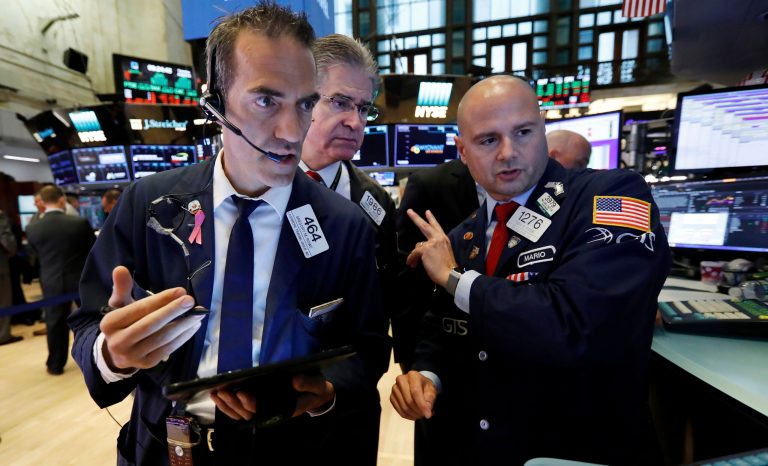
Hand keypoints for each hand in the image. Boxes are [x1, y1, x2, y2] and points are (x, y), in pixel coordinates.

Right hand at [99, 266, 204, 371]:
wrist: (118, 352)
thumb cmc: (124, 322)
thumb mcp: (119, 304)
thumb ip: (122, 287)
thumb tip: (120, 268)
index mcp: (110, 324)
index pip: (139, 310)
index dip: (160, 300)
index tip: (180, 291)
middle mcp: (118, 342)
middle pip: (150, 325)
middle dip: (172, 311)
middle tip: (190, 300)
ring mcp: (133, 356)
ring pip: (162, 338)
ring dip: (183, 325)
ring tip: (197, 313)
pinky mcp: (147, 364)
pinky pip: (168, 349)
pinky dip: (183, 337)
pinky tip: (193, 326)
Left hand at [211, 373, 333, 420]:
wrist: (316, 393)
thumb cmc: (316, 389)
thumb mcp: (317, 385)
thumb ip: (307, 383)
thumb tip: (295, 380)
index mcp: (283, 409)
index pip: (263, 410)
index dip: (250, 403)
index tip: (242, 392)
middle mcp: (270, 412)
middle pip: (247, 413)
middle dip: (233, 403)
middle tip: (222, 391)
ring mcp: (264, 409)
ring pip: (241, 414)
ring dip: (227, 405)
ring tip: (216, 393)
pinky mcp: (259, 404)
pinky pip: (241, 410)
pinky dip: (229, 405)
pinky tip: (219, 397)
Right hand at [390, 370, 437, 419]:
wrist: (417, 384)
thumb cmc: (424, 387)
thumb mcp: (431, 390)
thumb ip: (430, 399)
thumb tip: (427, 411)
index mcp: (412, 375)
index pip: (415, 392)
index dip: (422, 405)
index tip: (428, 415)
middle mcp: (401, 380)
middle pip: (409, 400)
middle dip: (418, 411)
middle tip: (425, 415)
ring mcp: (394, 389)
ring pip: (404, 407)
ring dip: (413, 414)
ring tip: (420, 415)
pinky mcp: (391, 397)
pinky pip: (399, 410)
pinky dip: (407, 416)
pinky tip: (414, 415)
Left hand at [406, 209, 457, 287]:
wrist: (450, 274)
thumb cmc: (447, 268)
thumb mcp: (443, 253)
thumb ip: (435, 247)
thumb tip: (423, 249)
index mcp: (444, 239)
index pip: (437, 226)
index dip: (431, 219)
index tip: (427, 212)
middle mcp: (439, 238)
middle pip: (425, 226)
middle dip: (416, 218)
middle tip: (409, 211)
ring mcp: (432, 243)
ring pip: (417, 246)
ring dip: (414, 255)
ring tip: (412, 262)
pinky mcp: (425, 249)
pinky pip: (414, 253)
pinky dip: (412, 259)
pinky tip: (412, 264)